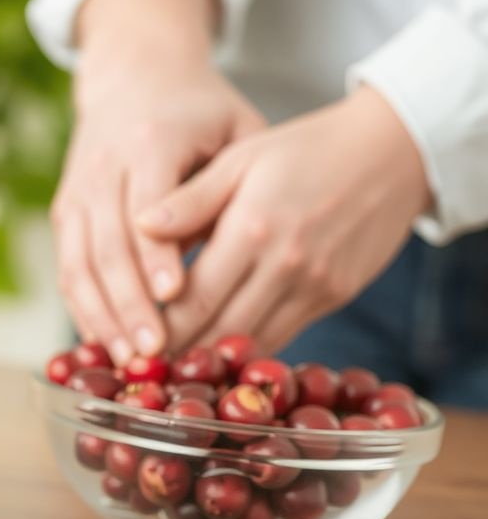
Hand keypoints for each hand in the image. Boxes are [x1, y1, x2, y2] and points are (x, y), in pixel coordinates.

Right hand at [53, 56, 264, 364]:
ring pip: (80, 262)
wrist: (133, 76)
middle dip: (128, 302)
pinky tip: (102, 344)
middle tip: (154, 350)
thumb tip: (225, 254)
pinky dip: (82, 308)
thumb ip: (230, 187)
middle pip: (108, 245)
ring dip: (101, 315)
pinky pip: (68, 267)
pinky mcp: (64, 210)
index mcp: (149, 142)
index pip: (147, 206)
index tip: (176, 295)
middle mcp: (102, 168)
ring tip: (127, 360)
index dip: (158, 253)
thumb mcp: (233, 129)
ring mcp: (77, 191)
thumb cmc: (201, 110)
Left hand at [138, 86, 431, 352]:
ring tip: (172, 368)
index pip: (192, 299)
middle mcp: (284, 267)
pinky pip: (282, 336)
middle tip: (141, 369)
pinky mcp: (334, 297)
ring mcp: (314, 287)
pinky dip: (248, 348)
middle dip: (178, 355)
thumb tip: (139, 224)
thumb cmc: (304, 149)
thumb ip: (190, 199)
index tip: (126, 344)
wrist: (392, 152)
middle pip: (219, 332)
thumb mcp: (240, 160)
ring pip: (252, 343)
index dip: (158, 329)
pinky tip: (219, 352)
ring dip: (213, 362)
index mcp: (252, 230)